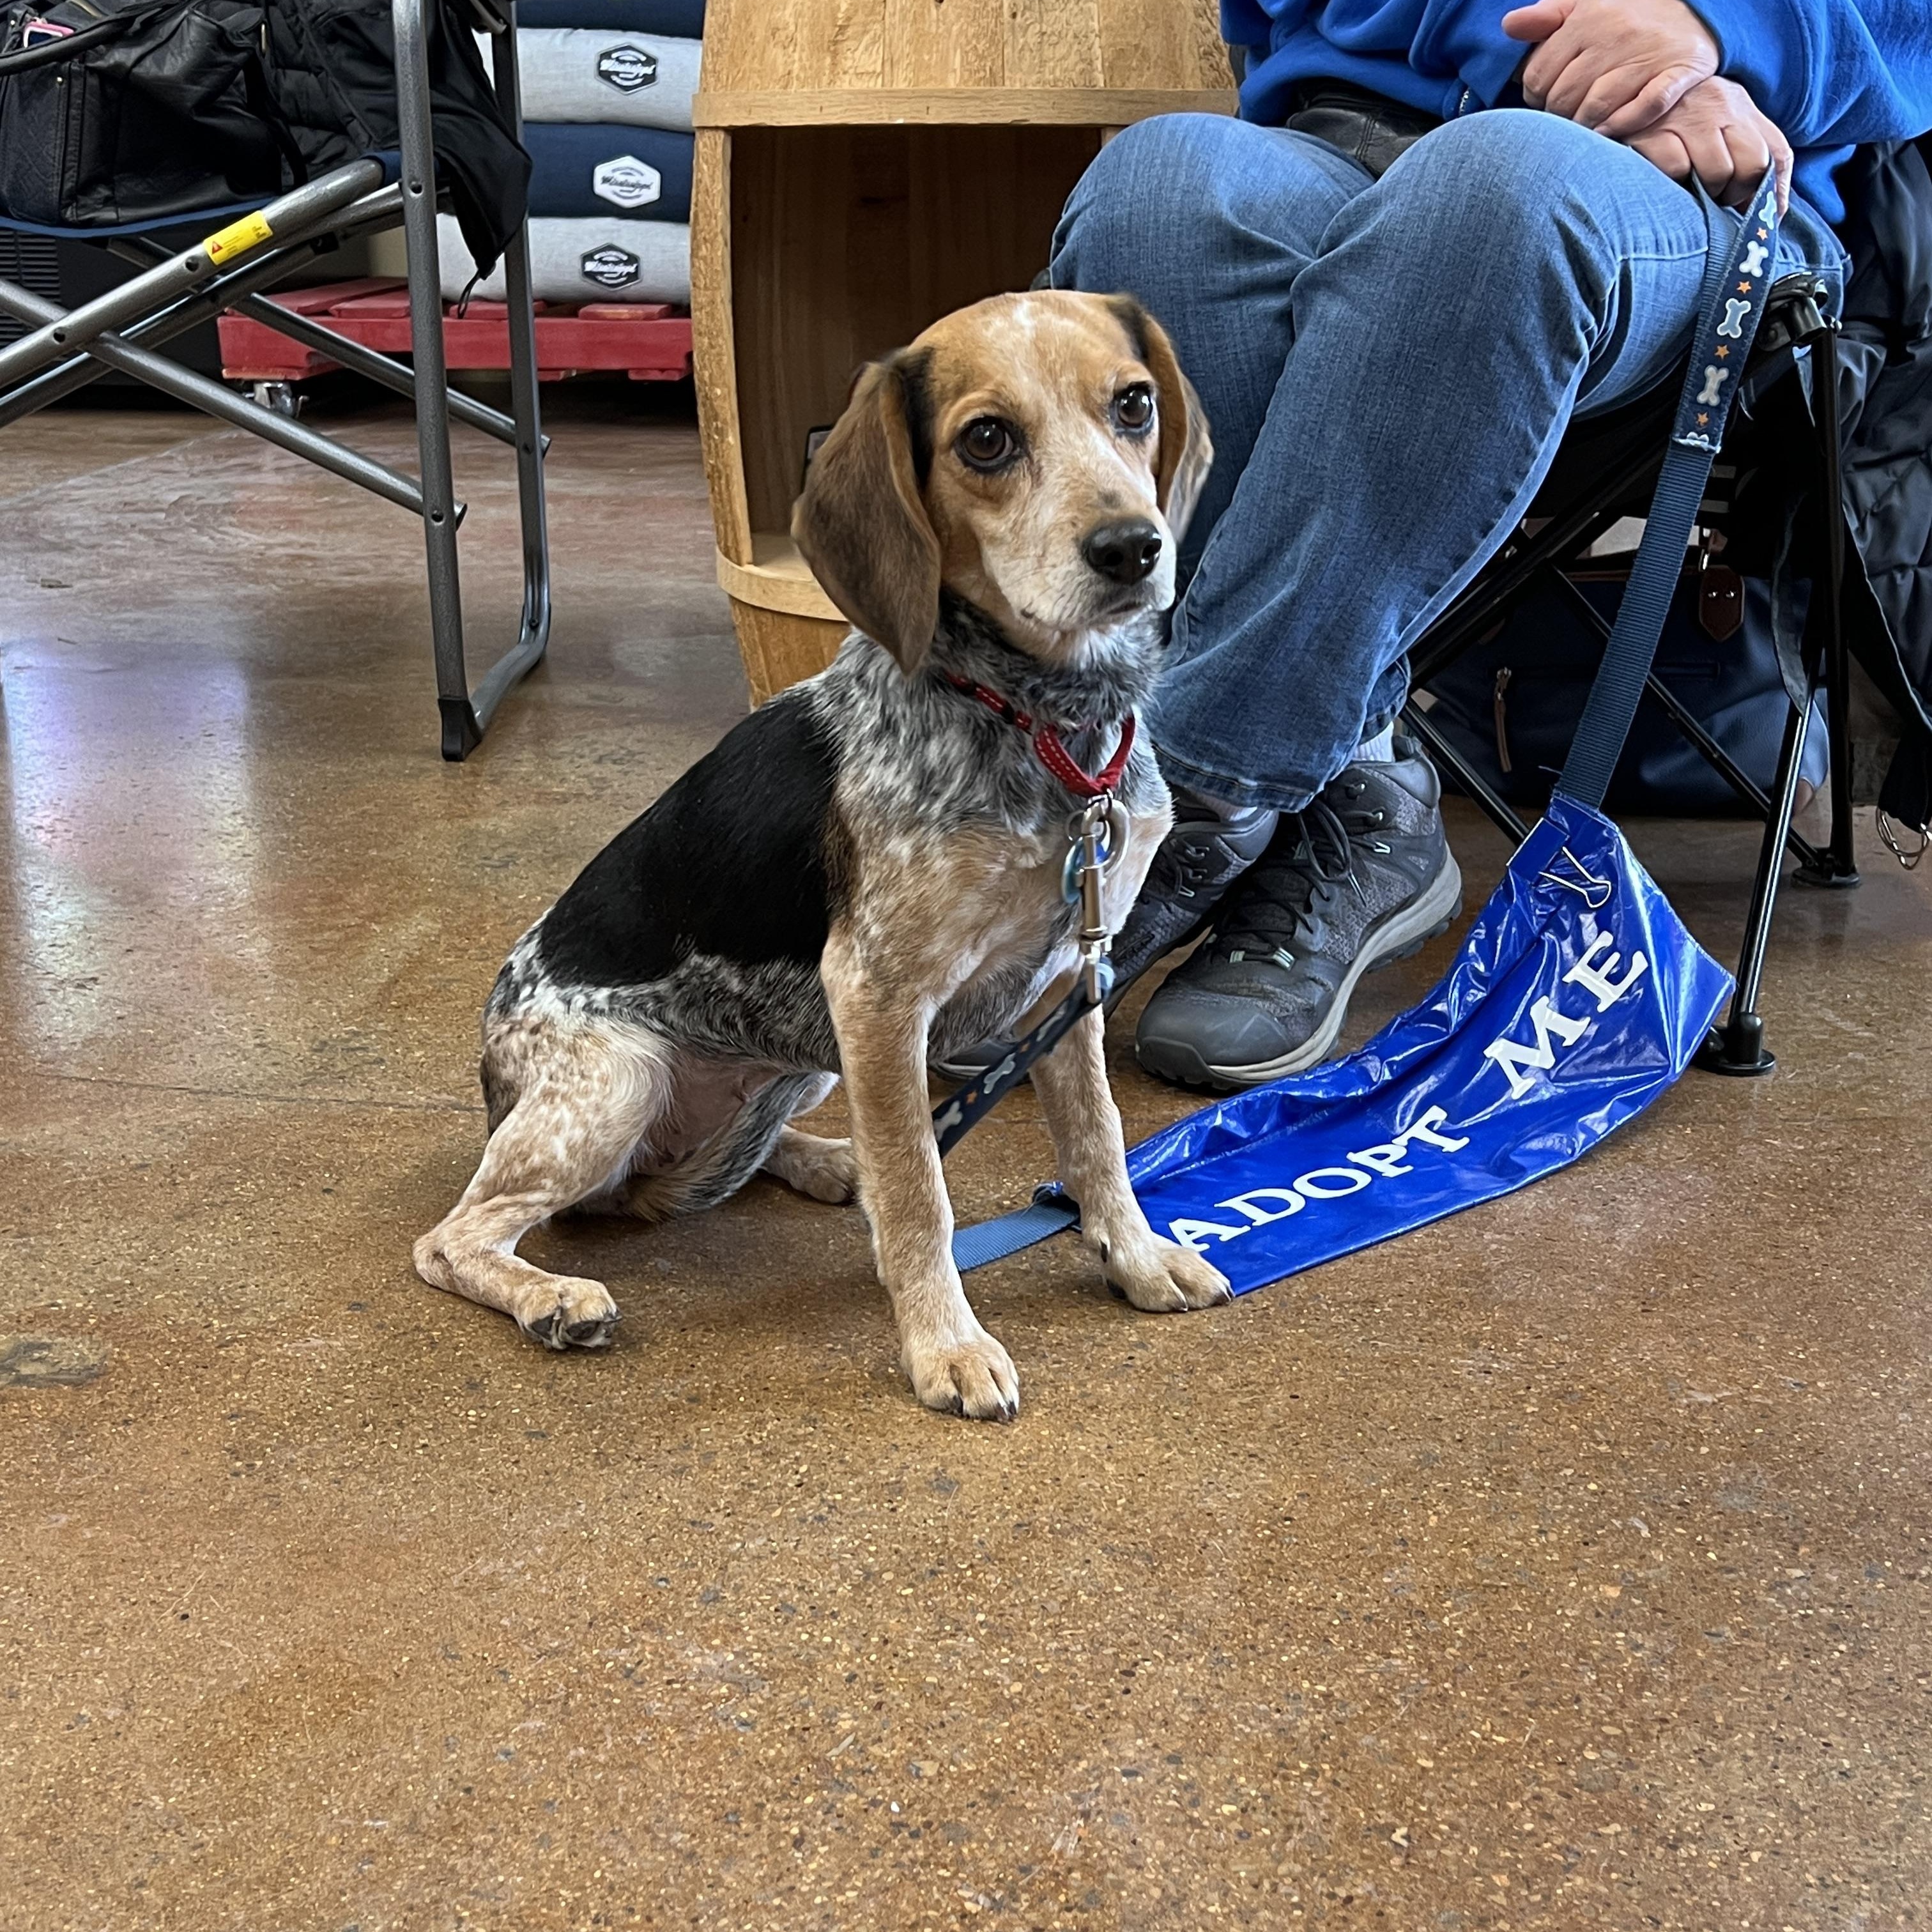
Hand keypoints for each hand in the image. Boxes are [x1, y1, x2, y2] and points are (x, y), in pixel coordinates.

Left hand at [1503, 0, 1717, 137]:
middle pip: (1563, 98)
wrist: (1696, 8)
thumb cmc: (1626, 15)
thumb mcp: (1583, 5)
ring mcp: (1648, 55)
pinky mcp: (1677, 72)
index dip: (1535, 95)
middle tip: (1565, 116)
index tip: (1544, 99)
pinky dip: (1623, 124)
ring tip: (1583, 127)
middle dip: (1557, 115)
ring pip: (1596, 107)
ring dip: (1584, 126)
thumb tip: (1509, 26)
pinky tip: (1609, 131)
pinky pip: (1645, 107)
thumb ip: (1546, 17)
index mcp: (1588, 20)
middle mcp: (1616, 36)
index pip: (1538, 76)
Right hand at [1625, 75, 1792, 211]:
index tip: (1761, 214)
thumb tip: (1768, 209)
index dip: (1773, 190)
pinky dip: (1673, 184)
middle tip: (1716, 202)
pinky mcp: (1654, 131)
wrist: (1621, 90)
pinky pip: (1677, 169)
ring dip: (1705, 195)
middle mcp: (1720, 105)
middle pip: (1753, 164)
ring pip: (1717, 172)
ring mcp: (1687, 117)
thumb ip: (1740, 154)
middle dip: (1737, 194)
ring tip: (1688, 193)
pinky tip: (1663, 183)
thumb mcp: (1712, 124)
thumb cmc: (1670, 120)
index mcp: (1738, 106)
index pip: (1776, 152)